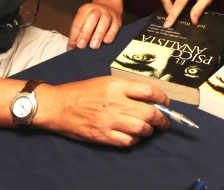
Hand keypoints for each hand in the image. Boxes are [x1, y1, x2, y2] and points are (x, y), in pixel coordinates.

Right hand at [34, 77, 169, 146]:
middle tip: (164, 122)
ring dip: (149, 131)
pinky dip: (134, 140)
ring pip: (142, 129)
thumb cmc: (81, 92)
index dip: (162, 98)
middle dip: (162, 120)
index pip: (149, 90)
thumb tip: (150, 98)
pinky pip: (128, 141)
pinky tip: (132, 136)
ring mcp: (109, 120)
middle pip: (150, 112)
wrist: (58, 106)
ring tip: (148, 129)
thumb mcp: (105, 81)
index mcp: (117, 85)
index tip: (165, 103)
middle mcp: (115, 102)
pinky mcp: (103, 135)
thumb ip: (127, 88)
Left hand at [68, 0, 121, 49]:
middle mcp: (97, 10)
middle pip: (91, 19)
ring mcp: (108, 14)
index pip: (78, 22)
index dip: (74, 35)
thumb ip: (77, 33)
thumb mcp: (83, 20)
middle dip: (86, 33)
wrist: (109, 5)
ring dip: (98, 35)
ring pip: (104, 22)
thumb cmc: (94, 17)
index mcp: (85, 10)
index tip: (73, 47)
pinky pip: (115, 26)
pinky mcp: (117, 20)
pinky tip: (107, 41)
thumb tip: (72, 49)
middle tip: (81, 45)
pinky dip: (111, 34)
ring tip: (94, 46)